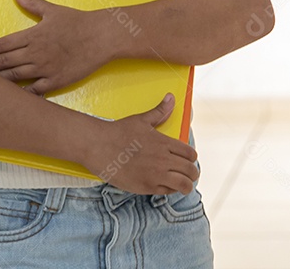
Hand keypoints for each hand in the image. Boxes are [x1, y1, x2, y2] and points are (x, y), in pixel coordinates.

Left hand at [0, 0, 115, 95]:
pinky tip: (11, 97)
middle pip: (5, 61)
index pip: (4, 44)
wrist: (101, 37)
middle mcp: (36, 53)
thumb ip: (32, 3)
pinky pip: (34, 91)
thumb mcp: (52, 10)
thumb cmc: (77, 22)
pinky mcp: (56, 81)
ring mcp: (45, 68)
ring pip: (15, 77)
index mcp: (33, 35)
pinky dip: (22, 94)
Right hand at [82, 93, 199, 194]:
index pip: (190, 154)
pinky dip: (169, 190)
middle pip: (191, 171)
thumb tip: (171, 97)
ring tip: (181, 184)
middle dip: (192, 173)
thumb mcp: (141, 120)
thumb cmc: (118, 131)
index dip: (191, 158)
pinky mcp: (146, 187)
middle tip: (187, 174)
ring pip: (184, 185)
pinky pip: (167, 192)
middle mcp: (163, 159)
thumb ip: (160, 111)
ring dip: (185, 185)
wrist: (98, 146)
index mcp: (164, 142)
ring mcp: (156, 175)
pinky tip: (164, 185)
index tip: (187, 160)